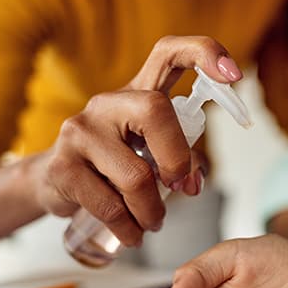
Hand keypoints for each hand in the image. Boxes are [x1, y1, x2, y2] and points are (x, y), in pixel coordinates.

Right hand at [28, 36, 241, 246]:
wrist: (54, 182)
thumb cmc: (112, 165)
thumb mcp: (149, 154)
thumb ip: (179, 159)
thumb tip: (193, 184)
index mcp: (136, 93)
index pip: (168, 52)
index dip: (204, 53)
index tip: (234, 75)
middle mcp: (107, 103)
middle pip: (156, 111)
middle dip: (177, 159)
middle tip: (179, 188)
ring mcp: (80, 130)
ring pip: (136, 175)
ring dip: (153, 211)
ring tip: (152, 223)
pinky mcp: (63, 165)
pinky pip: (110, 205)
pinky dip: (129, 228)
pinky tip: (132, 234)